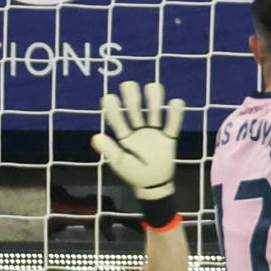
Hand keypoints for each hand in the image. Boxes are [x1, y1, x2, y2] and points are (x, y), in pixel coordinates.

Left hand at [91, 80, 185, 199]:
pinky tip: (175, 102)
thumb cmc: (133, 174)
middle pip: (135, 110)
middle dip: (131, 97)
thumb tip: (95, 136)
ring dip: (153, 99)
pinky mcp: (168, 138)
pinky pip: (173, 124)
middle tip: (128, 85)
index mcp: (124, 136)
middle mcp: (138, 130)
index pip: (117, 119)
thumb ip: (109, 150)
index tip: (108, 97)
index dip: (112, 109)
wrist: (153, 185)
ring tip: (152, 86)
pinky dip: (175, 114)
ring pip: (154, 111)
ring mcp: (154, 132)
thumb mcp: (120, 163)